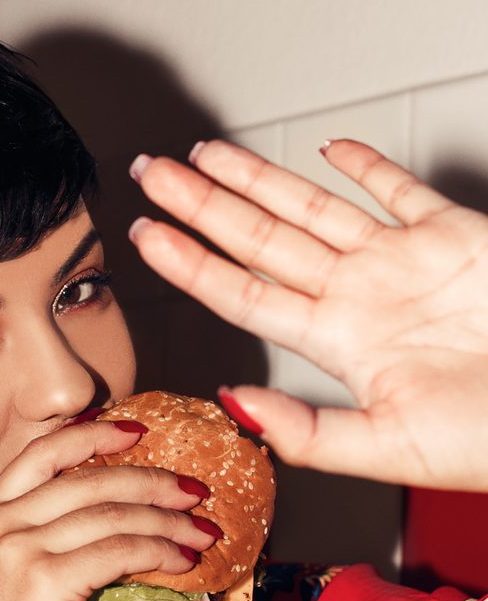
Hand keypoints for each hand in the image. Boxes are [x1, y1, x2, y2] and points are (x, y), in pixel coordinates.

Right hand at [0, 420, 216, 600]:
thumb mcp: (10, 589)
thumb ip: (45, 548)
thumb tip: (113, 529)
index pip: (41, 453)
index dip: (93, 435)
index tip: (136, 431)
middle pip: (86, 477)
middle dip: (149, 478)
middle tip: (193, 488)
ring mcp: (15, 549)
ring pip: (111, 513)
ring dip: (167, 520)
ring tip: (203, 532)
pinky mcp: (44, 581)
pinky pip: (120, 550)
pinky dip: (160, 552)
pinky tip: (183, 563)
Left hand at [129, 139, 487, 489]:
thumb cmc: (485, 439)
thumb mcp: (387, 447)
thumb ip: (309, 432)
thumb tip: (234, 403)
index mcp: (338, 344)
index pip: (244, 295)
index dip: (192, 264)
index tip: (146, 237)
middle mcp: (358, 298)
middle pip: (261, 242)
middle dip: (203, 206)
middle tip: (153, 175)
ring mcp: (400, 264)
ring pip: (313, 209)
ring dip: (258, 180)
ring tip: (204, 156)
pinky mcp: (452, 235)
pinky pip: (399, 190)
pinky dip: (366, 167)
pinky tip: (327, 152)